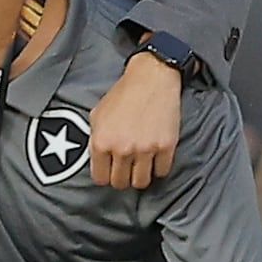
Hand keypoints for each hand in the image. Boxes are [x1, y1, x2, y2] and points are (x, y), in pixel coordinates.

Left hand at [85, 50, 185, 190]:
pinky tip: (156, 158)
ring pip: (141, 182)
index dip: (105, 176)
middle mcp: (122, 149)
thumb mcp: (97, 115)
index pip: (100, 178)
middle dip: (123, 178)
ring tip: (142, 166)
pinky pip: (162, 171)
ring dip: (141, 176)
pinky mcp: (166, 146)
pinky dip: (159, 167)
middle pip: (121, 183)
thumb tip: (98, 158)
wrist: (152, 78)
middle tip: (127, 169)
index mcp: (102, 142)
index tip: (111, 171)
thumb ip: (96, 139)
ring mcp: (145, 149)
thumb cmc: (123, 93)